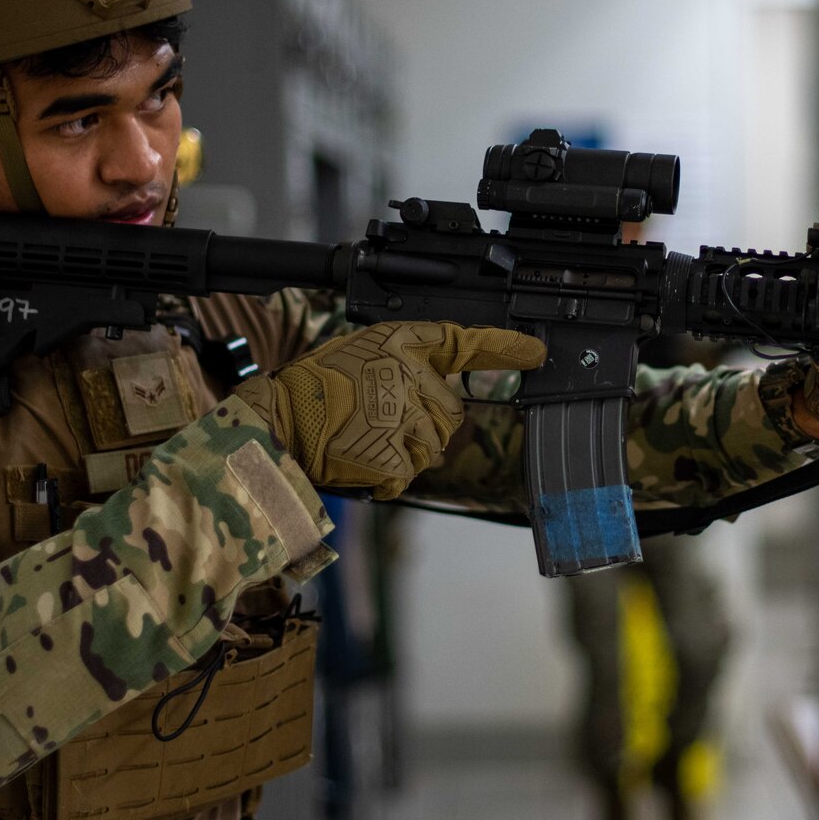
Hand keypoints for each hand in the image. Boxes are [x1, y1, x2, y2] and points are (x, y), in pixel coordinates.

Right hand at [236, 322, 545, 497]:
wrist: (281, 423)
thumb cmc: (315, 389)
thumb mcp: (363, 355)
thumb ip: (404, 366)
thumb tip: (439, 391)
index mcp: (402, 345)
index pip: (464, 342)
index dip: (505, 347)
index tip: (537, 352)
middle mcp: (411, 377)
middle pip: (450, 415)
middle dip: (421, 426)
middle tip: (375, 422)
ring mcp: (406, 418)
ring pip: (431, 448)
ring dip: (403, 452)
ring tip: (362, 438)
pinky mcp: (397, 456)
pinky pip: (407, 475)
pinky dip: (384, 477)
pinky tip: (359, 460)